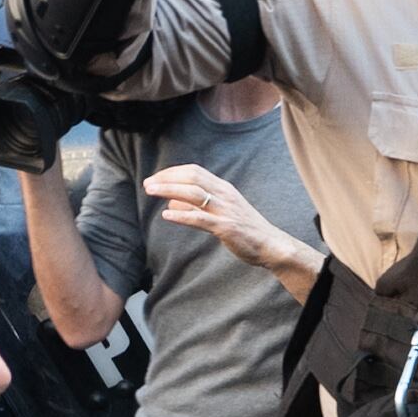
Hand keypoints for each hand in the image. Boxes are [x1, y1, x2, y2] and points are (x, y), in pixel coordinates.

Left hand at [146, 163, 308, 272]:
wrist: (270, 244)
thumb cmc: (244, 229)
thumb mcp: (220, 212)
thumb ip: (196, 206)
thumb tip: (171, 203)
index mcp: (223, 188)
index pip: (194, 171)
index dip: (172, 172)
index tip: (155, 178)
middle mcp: (224, 195)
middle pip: (191, 178)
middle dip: (166, 179)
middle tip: (147, 184)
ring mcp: (225, 210)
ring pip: (193, 194)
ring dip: (169, 190)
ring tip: (150, 191)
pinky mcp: (225, 227)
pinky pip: (200, 219)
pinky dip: (182, 215)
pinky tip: (166, 215)